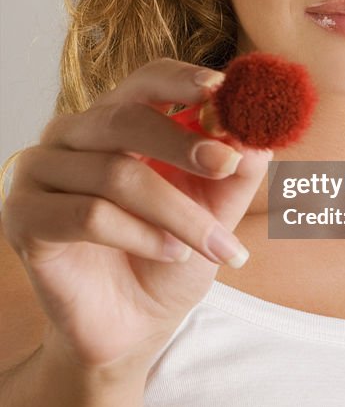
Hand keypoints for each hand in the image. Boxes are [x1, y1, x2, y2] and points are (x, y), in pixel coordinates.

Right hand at [1, 59, 269, 373]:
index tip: (223, 89)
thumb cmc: (171, 256)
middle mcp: (73, 134)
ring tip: (211, 244)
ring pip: (116, 174)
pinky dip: (140, 236)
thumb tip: (258, 133)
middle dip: (184, 143)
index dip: (182, 80)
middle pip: (126, 117)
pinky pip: (89, 214)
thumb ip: (236, 169)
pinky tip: (169, 254)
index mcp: (117, 118)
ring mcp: (40, 171)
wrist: (134, 326)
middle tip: (228, 164)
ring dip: (176, 213)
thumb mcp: (217, 211)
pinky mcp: (23, 216)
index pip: (146, 80)